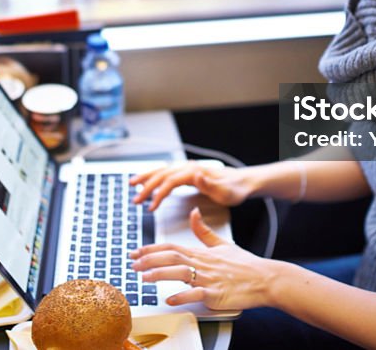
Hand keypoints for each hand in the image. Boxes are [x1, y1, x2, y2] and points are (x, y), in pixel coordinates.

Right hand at [129, 162, 254, 211]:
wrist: (243, 182)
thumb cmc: (234, 190)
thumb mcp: (225, 191)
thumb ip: (209, 183)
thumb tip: (195, 174)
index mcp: (194, 172)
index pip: (170, 182)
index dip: (158, 194)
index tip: (150, 207)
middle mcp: (189, 168)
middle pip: (162, 174)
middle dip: (146, 187)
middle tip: (135, 200)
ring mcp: (188, 169)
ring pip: (162, 171)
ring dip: (147, 177)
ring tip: (132, 184)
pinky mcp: (188, 173)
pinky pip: (167, 172)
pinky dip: (155, 175)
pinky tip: (148, 180)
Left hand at [131, 208, 275, 310]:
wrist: (265, 278)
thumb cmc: (244, 264)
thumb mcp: (222, 243)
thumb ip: (203, 231)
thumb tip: (194, 212)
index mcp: (201, 253)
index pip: (171, 247)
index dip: (151, 249)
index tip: (136, 252)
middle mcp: (203, 264)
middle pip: (171, 258)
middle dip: (149, 260)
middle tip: (132, 263)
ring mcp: (209, 278)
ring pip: (180, 272)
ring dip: (160, 274)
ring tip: (144, 277)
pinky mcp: (216, 293)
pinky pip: (196, 294)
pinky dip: (182, 296)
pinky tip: (169, 299)